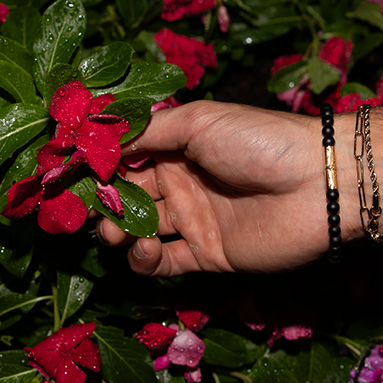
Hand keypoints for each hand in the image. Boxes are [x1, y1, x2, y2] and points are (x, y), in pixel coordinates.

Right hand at [98, 102, 352, 275]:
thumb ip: (147, 131)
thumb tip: (96, 136)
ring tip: (113, 229)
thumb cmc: (259, 141)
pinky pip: (163, 261)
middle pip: (128, 194)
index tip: (64, 173)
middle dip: (102, 201)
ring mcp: (194, 219)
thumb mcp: (199, 121)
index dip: (96, 165)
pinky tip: (139, 248)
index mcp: (178, 146)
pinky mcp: (207, 254)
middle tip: (82, 208)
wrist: (318, 183)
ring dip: (119, 229)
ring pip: (141, 228)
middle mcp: (182, 182)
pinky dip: (143, 259)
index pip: (125, 157)